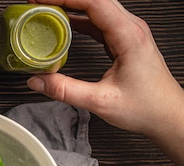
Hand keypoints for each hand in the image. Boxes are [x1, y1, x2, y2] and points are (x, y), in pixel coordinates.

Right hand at [27, 0, 183, 165]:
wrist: (166, 115)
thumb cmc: (146, 106)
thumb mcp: (100, 101)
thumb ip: (65, 90)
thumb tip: (38, 81)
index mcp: (128, 36)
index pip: (93, 2)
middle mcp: (131, 29)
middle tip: (39, 4)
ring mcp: (129, 33)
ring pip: (97, 8)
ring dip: (72, 6)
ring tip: (47, 11)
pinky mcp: (124, 41)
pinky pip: (100, 21)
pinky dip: (80, 19)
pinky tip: (65, 24)